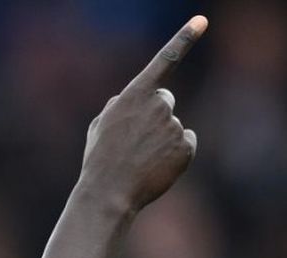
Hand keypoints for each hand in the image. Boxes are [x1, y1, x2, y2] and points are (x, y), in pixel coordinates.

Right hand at [80, 15, 207, 211]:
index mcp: (134, 96)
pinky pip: (184, 143)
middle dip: (155, 114)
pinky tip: (154, 167)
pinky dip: (173, 154)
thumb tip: (126, 102)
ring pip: (172, 126)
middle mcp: (158, 105)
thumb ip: (116, 108)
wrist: (109, 193)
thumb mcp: (98, 128)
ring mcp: (173, 126)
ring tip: (139, 159)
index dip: (183, 39)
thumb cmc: (99, 160)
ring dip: (160, 139)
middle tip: (136, 139)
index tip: (201, 21)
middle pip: (164, 100)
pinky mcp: (186, 146)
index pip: (163, 62)